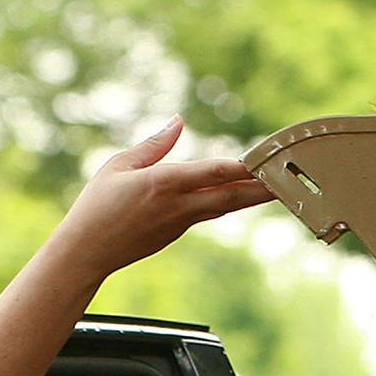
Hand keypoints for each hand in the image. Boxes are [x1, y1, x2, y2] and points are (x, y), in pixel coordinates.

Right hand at [44, 117, 274, 280]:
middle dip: (262, 188)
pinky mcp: (175, 233)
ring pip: (223, 207)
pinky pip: (207, 214)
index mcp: (162, 183)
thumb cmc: (95, 207)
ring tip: (276, 188)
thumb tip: (177, 122)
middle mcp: (177, 205)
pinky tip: (238, 195)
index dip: (242, 165)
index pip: (212, 172)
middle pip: (230, 196)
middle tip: (289, 181)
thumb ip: (153, 145)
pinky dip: (226, 203)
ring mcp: (179, 223)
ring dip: (250, 197)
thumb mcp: (118, 165)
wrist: (86, 253)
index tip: (265, 159)